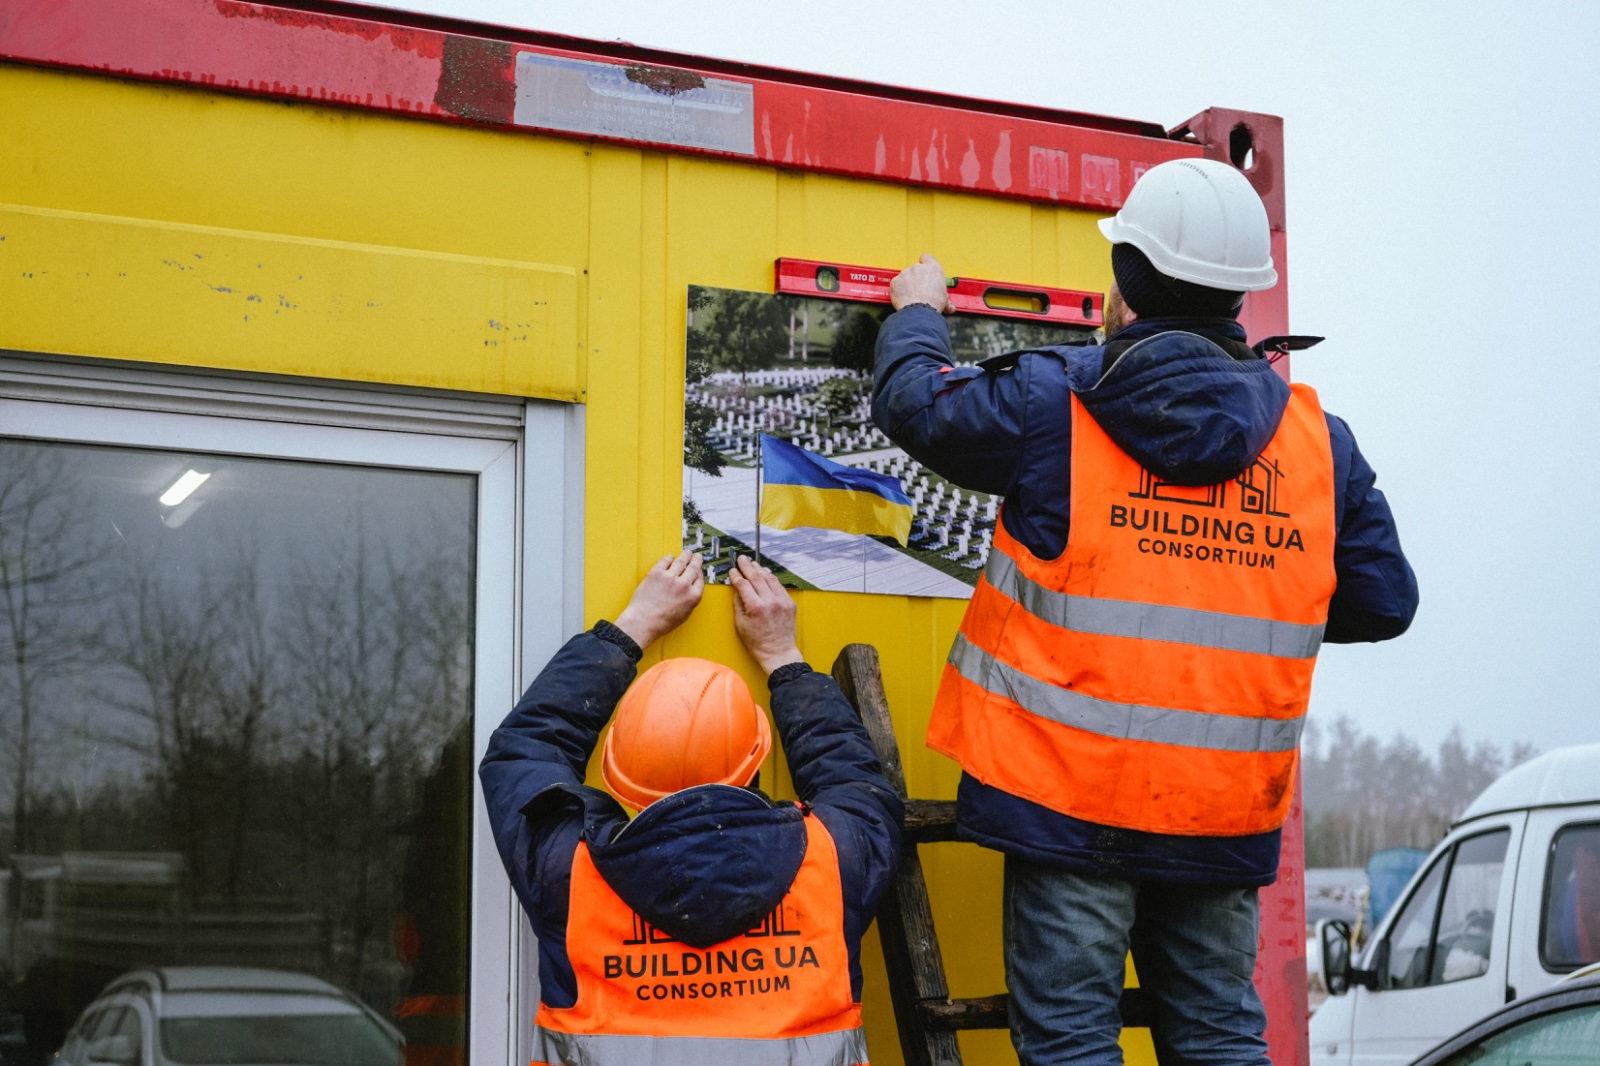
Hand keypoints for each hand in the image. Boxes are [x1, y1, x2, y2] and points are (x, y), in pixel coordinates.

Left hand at [614, 551, 703, 649]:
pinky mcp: (656, 573)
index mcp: (693, 596)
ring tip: (687, 552)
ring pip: (681, 561)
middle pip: (693, 568)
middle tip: (697, 556)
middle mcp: (684, 585)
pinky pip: (665, 561)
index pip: (700, 580)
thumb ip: (690, 601)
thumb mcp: (684, 615)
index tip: (698, 570)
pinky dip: (669, 558)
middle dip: (696, 560)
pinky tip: (670, 557)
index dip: (699, 573)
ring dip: (685, 555)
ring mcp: (670, 577)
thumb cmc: (661, 623)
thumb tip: (691, 591)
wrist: (643, 622)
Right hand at [728, 555, 803, 674]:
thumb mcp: (741, 624)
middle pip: (756, 577)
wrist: (778, 652)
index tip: (732, 571)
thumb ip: (738, 604)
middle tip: (741, 559)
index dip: (736, 576)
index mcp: (756, 607)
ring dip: (760, 569)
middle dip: (747, 566)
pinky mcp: (790, 603)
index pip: (743, 584)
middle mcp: (770, 601)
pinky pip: (779, 586)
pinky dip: (771, 579)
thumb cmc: (758, 642)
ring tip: (753, 563)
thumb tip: (737, 589)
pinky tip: (766, 574)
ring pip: (770, 578)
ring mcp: (782, 601)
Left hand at [889, 253, 953, 312]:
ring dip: (907, 285)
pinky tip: (903, 298)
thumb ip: (944, 298)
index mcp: (933, 269)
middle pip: (915, 270)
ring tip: (911, 297)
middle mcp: (918, 268)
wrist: (919, 312)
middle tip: (919, 291)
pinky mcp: (895, 281)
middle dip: (916, 279)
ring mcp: (905, 273)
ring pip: (905, 277)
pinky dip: (898, 290)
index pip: (927, 257)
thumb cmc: (932, 304)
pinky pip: (896, 284)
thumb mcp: (944, 300)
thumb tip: (949, 306)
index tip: (925, 270)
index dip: (925, 263)